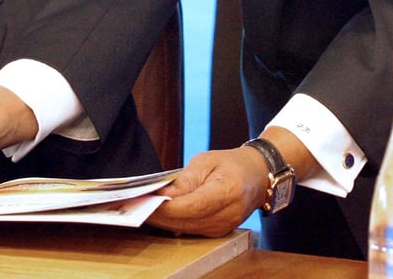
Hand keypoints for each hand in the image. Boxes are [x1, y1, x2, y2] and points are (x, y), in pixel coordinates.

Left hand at [145, 146, 271, 236]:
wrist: (257, 175)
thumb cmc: (231, 164)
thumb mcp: (206, 160)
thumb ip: (185, 180)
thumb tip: (163, 195)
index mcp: (228, 191)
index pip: (193, 205)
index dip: (168, 207)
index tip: (146, 200)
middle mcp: (229, 214)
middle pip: (187, 221)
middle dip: (160, 215)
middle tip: (136, 205)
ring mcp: (225, 226)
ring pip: (187, 229)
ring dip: (164, 221)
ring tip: (143, 208)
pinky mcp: (219, 232)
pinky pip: (192, 231)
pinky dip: (174, 223)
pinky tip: (160, 214)